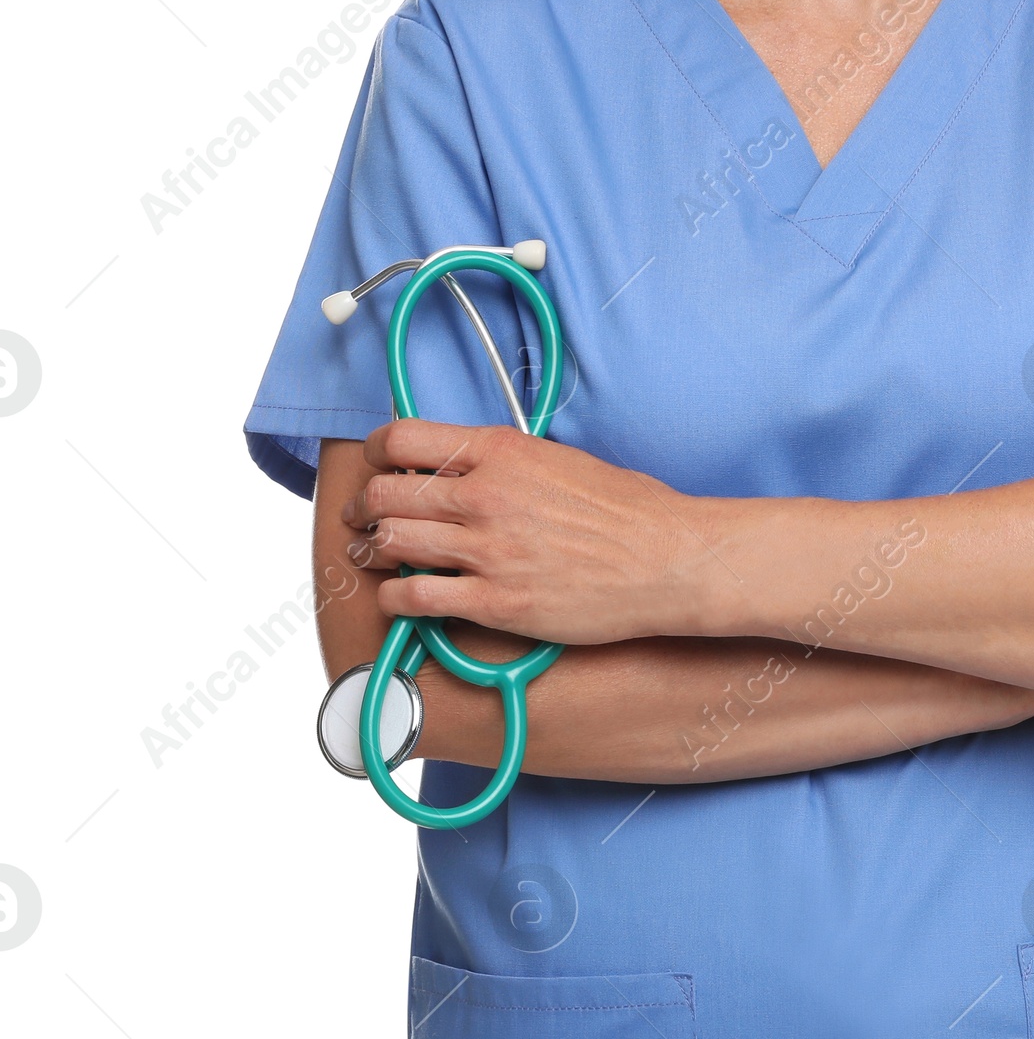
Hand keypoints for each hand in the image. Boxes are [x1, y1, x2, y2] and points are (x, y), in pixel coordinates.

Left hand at [341, 421, 699, 644]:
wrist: (664, 559)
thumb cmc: (626, 508)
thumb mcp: (560, 459)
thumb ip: (505, 461)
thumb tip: (465, 467)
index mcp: (501, 450)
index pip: (402, 438)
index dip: (376, 452)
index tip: (376, 464)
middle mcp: (484, 495)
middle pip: (385, 494)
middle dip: (363, 506)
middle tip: (361, 516)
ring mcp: (486, 551)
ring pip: (390, 544)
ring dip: (371, 551)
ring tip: (370, 556)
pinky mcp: (494, 602)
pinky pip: (414, 599)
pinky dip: (394, 598)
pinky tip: (399, 597)